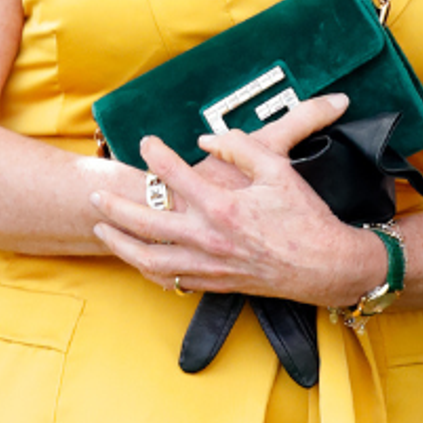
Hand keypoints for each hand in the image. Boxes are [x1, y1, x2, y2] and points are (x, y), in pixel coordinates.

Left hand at [88, 93, 380, 306]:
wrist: (327, 267)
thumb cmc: (305, 216)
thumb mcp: (278, 168)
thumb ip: (239, 146)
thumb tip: (206, 138)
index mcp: (223, 207)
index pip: (175, 174)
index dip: (156, 154)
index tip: (146, 141)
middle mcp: (209, 239)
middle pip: (146, 223)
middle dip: (115, 207)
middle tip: (95, 194)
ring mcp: (210, 265)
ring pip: (150, 259)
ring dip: (120, 244)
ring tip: (101, 229)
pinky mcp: (216, 283)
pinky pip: (171, 281)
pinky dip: (148, 270)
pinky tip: (136, 260)